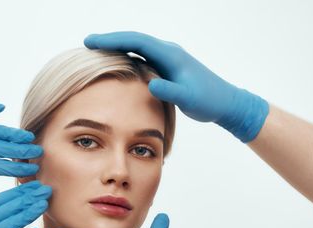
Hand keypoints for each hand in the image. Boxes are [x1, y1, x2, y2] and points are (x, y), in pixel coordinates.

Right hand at [84, 31, 268, 141]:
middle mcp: (167, 52)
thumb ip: (170, 91)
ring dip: (117, 47)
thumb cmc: (208, 100)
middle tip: (87, 43)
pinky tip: (116, 64)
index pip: (136, 41)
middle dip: (110, 40)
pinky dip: (126, 57)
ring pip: (137, 47)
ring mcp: (167, 58)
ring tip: (96, 51)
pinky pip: (142, 57)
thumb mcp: (189, 99)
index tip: (92, 42)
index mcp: (170, 55)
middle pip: (133, 40)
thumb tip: (150, 83)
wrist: (225, 102)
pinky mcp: (167, 67)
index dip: (112, 40)